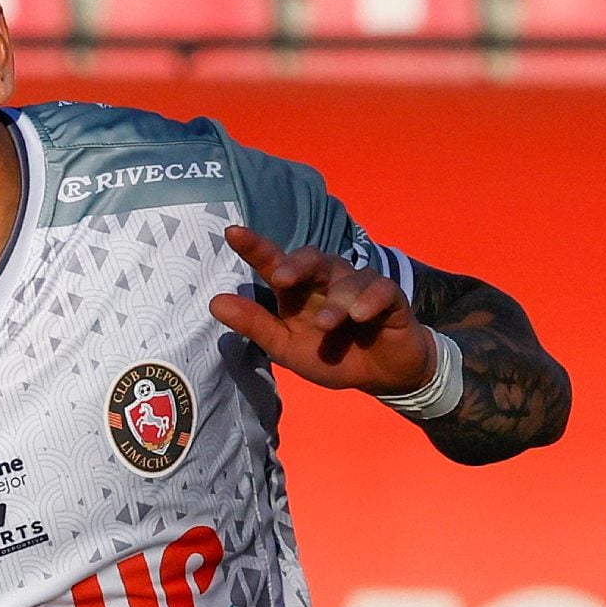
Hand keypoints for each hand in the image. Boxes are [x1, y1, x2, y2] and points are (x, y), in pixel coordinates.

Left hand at [208, 225, 435, 393]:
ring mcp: (359, 285)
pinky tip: (359, 315)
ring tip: (326, 325)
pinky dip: (368, 299)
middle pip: (312, 258)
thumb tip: (215, 303)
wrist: (382, 374)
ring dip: (334, 301)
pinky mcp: (390, 296)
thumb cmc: (330, 355)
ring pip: (345, 277)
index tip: (232, 232)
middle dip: (296, 264)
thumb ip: (255, 325)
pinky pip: (381, 288)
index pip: (275, 262)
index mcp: (298, 291)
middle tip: (282, 279)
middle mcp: (327, 280)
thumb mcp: (287, 347)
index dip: (255, 246)